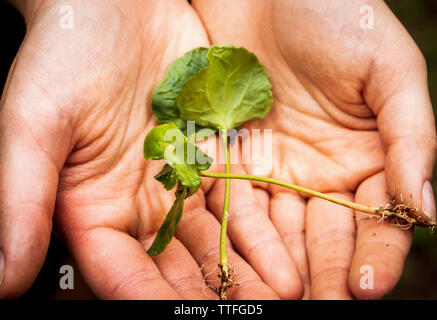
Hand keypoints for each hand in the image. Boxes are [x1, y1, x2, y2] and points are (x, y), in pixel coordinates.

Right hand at [0, 0, 257, 298]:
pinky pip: (240, 205)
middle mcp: (138, 206)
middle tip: (251, 319)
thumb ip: (23, 198)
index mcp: (91, 208)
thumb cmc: (65, 55)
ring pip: (214, 245)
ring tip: (282, 299)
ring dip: (244, 277)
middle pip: (174, 268)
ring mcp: (179, 184)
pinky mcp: (213, 160)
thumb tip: (4, 279)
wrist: (119, 4)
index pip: (121, 271)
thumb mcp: (35, 121)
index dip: (149, 300)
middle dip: (209, 299)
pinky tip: (287, 260)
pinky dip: (261, 234)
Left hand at [193, 0, 436, 298]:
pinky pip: (237, 205)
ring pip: (282, 232)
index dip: (377, 254)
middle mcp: (322, 173)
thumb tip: (425, 209)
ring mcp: (275, 170)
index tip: (369, 287)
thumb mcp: (389, 70)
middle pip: (327, 235)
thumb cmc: (336, 14)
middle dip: (328, 274)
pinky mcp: (233, 160)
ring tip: (281, 301)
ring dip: (284, 268)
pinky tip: (245, 266)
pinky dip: (243, 238)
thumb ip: (412, 138)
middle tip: (323, 308)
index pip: (377, 219)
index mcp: (368, 157)